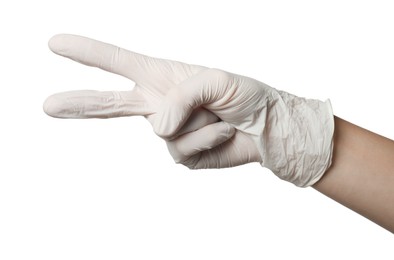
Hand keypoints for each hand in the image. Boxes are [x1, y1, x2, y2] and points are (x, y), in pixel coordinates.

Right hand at [44, 34, 333, 186]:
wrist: (268, 129)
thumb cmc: (247, 96)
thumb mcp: (218, 80)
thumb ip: (183, 95)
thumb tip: (156, 126)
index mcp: (164, 77)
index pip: (119, 62)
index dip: (89, 53)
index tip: (57, 44)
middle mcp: (160, 103)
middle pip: (111, 104)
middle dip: (81, 104)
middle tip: (49, 105)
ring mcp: (170, 132)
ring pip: (165, 132)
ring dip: (200, 123)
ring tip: (220, 116)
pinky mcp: (183, 156)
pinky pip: (185, 151)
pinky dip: (209, 140)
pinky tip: (222, 133)